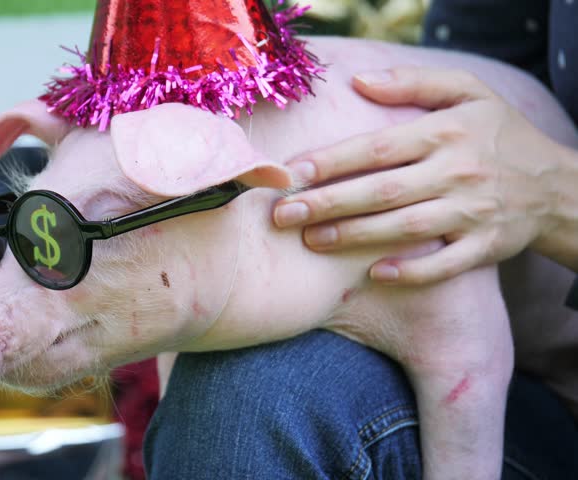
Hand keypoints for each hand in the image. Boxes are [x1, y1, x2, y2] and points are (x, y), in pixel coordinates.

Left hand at [273, 66, 568, 283]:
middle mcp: (458, 171)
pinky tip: (375, 274)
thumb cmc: (497, 134)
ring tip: (311, 241)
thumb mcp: (468, 92)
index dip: (331, 161)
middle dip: (328, 204)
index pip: (377, 147)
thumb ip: (414, 82)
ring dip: (355, 237)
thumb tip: (359, 81)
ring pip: (405, 227)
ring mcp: (473, 212)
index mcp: (446, 132)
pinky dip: (412, 271)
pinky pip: (445, 264)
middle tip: (283, 215)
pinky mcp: (486, 246)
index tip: (290, 173)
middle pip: (382, 190)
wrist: (557, 184)